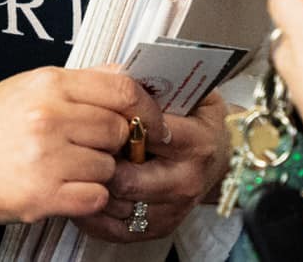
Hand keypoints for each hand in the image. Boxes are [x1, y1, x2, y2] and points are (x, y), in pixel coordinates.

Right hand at [0, 67, 164, 233]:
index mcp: (49, 83)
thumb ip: (82, 81)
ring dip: (99, 171)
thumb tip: (128, 75)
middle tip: (94, 147)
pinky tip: (67, 187)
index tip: (152, 122)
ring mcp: (45, 158)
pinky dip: (88, 196)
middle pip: (120, 130)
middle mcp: (49, 117)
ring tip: (69, 166)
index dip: (146, 108)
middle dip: (116, 142)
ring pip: (109, 166)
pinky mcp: (40, 196)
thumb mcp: (30, 85)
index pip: (122, 89)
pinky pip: (94, 196)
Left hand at [75, 92, 230, 243]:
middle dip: (100, 162)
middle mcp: (186, 180)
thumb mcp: (191, 91)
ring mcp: (173, 209)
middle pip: (127, 179)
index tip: (99, 114)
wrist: (225, 156)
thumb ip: (156, 84)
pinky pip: (116, 228)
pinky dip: (96, 212)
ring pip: (117, 206)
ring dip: (93, 187)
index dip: (118, 123)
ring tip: (78, 167)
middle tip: (81, 146)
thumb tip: (116, 74)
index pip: (149, 135)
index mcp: (196, 142)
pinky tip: (86, 191)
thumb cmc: (200, 120)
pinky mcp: (160, 228)